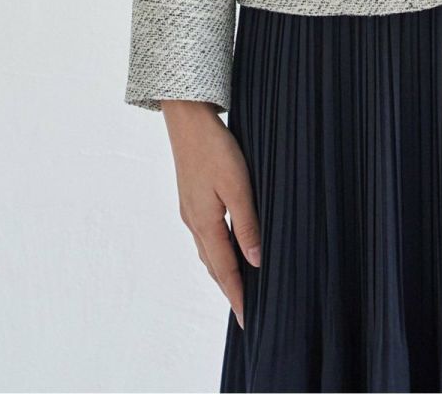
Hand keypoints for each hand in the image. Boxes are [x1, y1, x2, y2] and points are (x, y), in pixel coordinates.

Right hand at [161, 100, 261, 329]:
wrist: (187, 121)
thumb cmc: (215, 149)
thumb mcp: (237, 185)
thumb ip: (246, 223)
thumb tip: (254, 260)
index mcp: (205, 224)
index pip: (225, 270)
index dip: (237, 295)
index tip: (248, 320)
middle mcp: (194, 223)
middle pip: (213, 267)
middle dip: (229, 290)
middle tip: (246, 311)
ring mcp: (190, 212)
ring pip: (208, 253)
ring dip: (222, 272)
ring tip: (239, 287)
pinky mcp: (191, 201)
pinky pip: (205, 238)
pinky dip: (216, 252)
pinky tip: (226, 248)